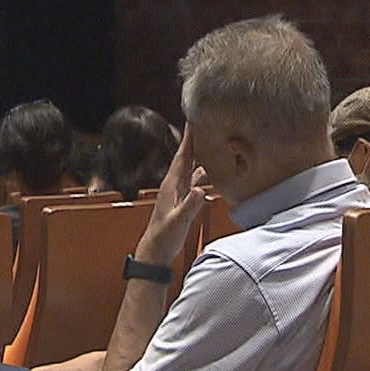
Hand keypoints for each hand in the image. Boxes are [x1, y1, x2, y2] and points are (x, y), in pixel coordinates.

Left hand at [134, 125, 206, 264]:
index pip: (182, 156)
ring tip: (212, 142)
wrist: (156, 251)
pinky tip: (213, 170)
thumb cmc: (164, 237)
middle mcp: (175, 184)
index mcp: (172, 184)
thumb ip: (190, 206)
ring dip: (201, 154)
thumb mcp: (179, 221)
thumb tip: (201, 189)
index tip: (193, 119)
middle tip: (205, 122)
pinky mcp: (184, 199)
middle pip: (187, 156)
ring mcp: (179, 191)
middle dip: (195, 139)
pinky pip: (196, 179)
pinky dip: (204, 171)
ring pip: (192, 166)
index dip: (188, 138)